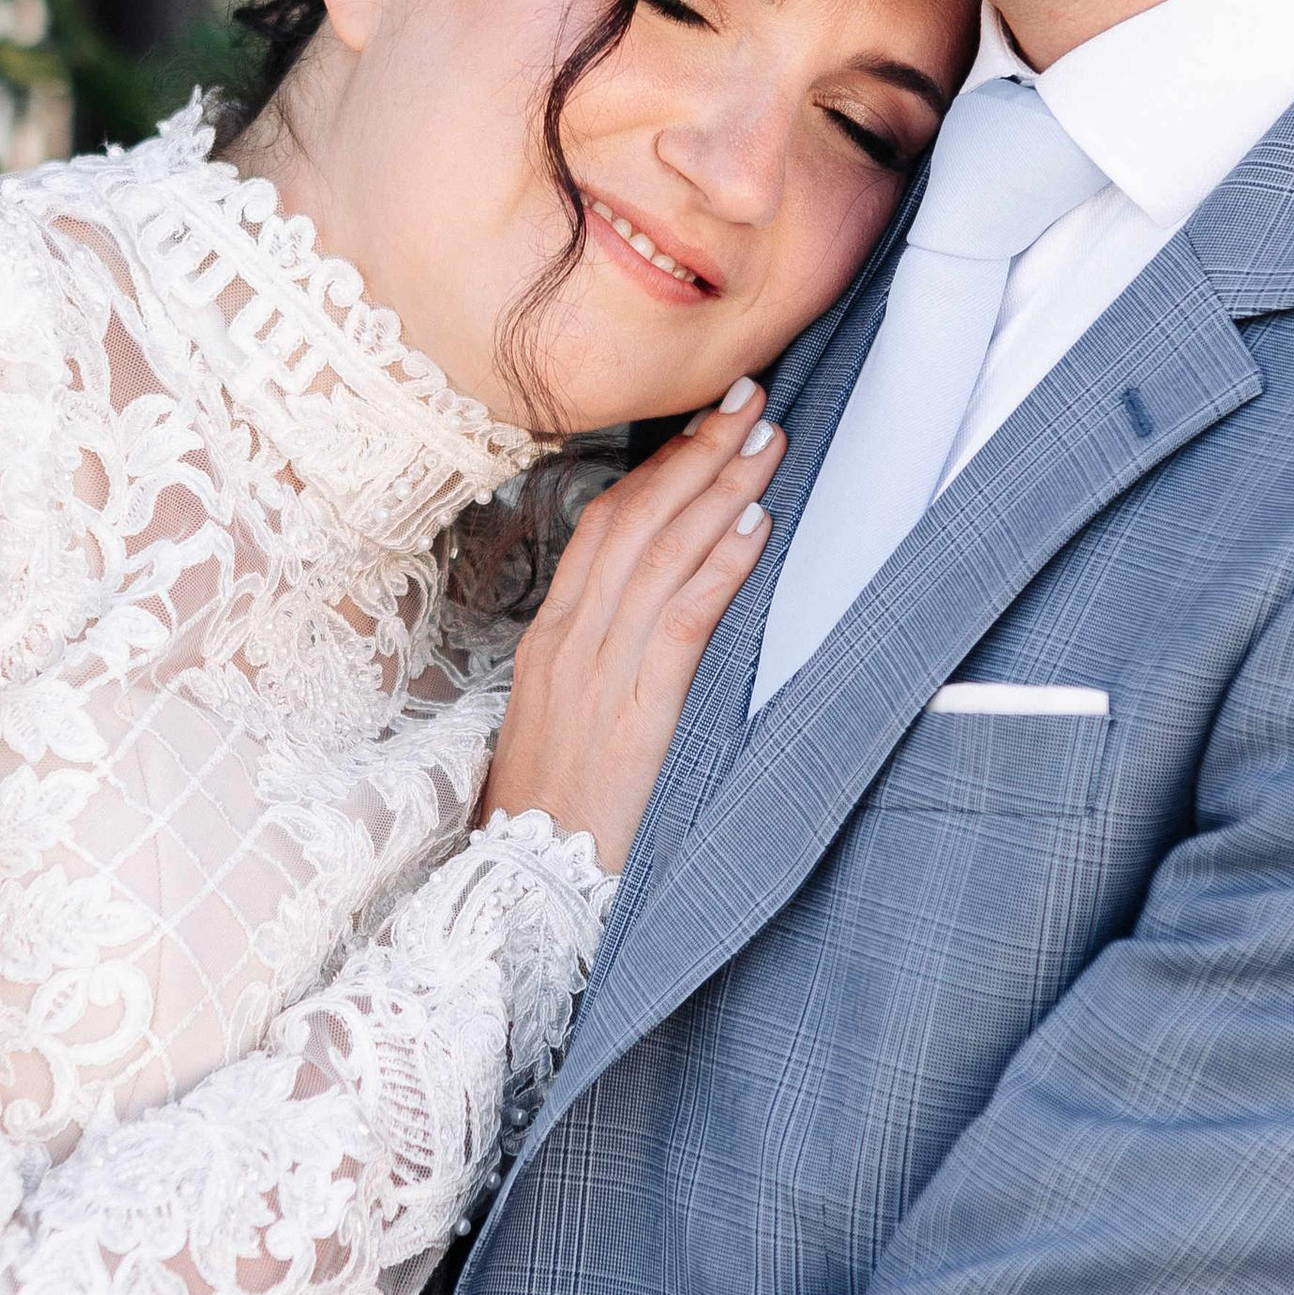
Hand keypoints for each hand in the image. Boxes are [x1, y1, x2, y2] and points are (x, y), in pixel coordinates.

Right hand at [481, 378, 785, 871]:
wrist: (523, 896)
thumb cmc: (553, 820)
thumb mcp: (565, 726)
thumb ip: (600, 666)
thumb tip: (656, 619)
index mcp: (551, 641)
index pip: (604, 527)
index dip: (659, 467)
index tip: (707, 420)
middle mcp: (568, 644)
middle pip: (635, 522)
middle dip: (696, 454)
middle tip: (752, 398)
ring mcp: (596, 678)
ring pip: (661, 559)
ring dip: (721, 493)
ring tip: (770, 445)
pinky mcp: (633, 721)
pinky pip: (680, 626)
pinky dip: (719, 571)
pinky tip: (758, 532)